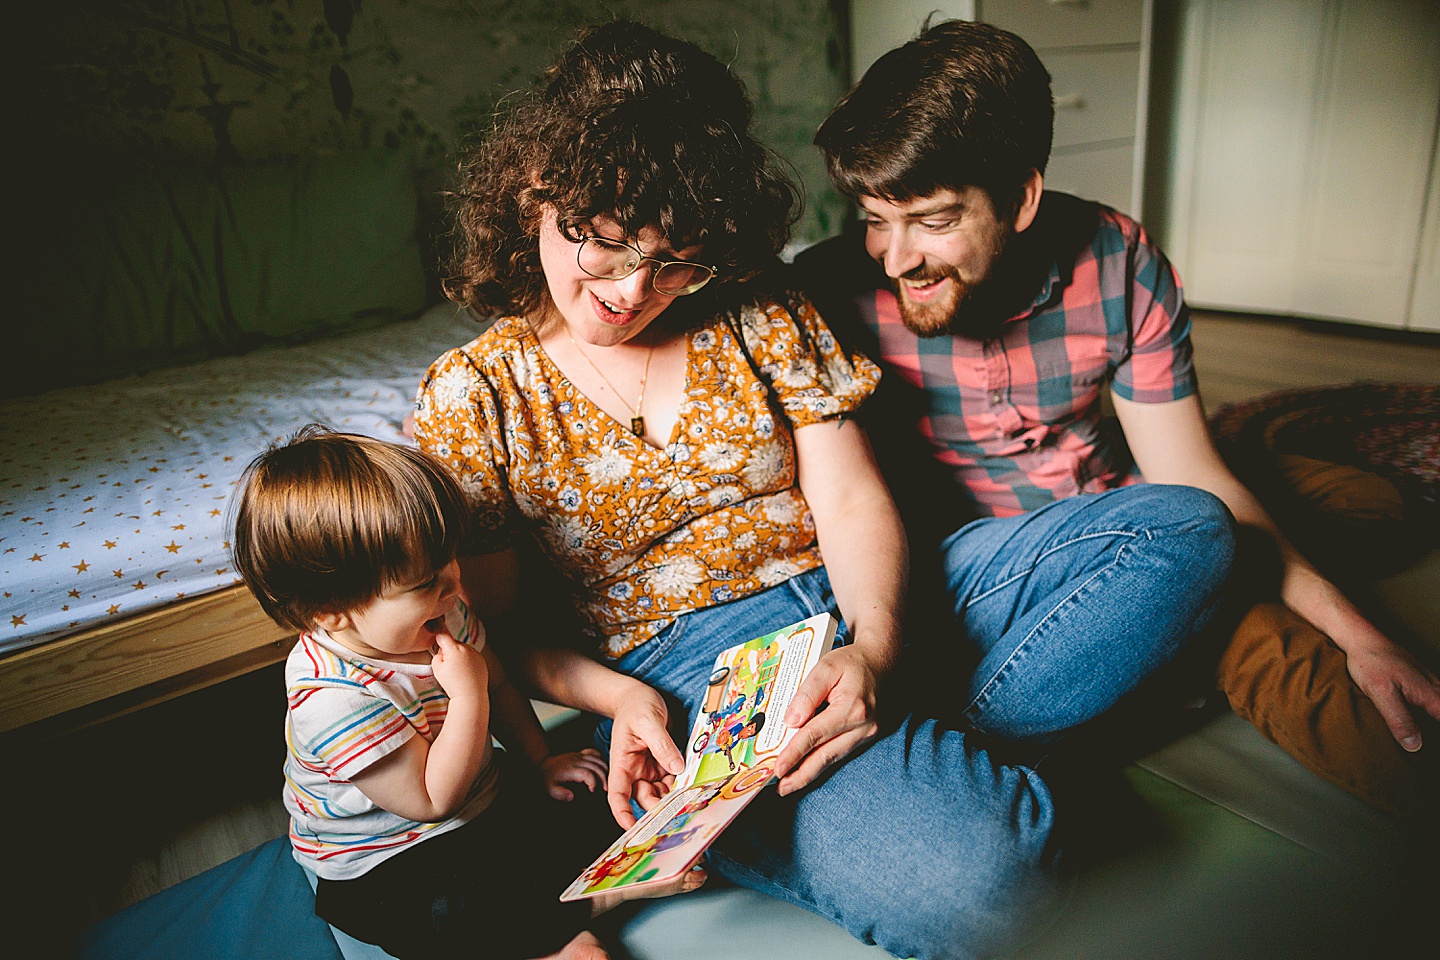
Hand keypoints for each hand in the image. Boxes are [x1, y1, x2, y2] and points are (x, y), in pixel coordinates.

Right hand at [430, 632, 487, 702]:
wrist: (470, 695)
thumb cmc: (452, 683)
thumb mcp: (437, 669)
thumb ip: (437, 655)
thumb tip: (442, 651)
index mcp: (454, 649)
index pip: (444, 635)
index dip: (439, 638)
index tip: (437, 641)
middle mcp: (467, 648)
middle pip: (454, 643)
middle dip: (449, 650)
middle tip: (447, 665)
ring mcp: (476, 654)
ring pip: (463, 649)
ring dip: (459, 655)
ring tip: (457, 670)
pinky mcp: (481, 660)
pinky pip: (471, 656)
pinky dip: (468, 661)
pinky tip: (465, 672)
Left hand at [539, 748, 608, 800]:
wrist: (543, 764)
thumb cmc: (548, 778)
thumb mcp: (550, 789)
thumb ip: (560, 794)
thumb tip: (572, 797)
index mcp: (571, 770)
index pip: (587, 774)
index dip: (593, 782)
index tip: (592, 791)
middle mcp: (577, 761)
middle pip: (596, 766)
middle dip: (603, 778)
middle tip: (605, 789)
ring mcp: (579, 756)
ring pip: (597, 759)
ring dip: (605, 769)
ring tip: (607, 780)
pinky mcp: (580, 754)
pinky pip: (594, 752)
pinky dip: (601, 759)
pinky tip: (602, 767)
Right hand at [606, 686, 685, 827]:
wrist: (639, 695)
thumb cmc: (636, 705)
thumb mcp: (647, 720)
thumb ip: (661, 744)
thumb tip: (676, 767)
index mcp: (622, 763)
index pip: (617, 795)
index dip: (623, 813)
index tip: (632, 828)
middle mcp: (635, 771)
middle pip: (645, 798)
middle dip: (660, 808)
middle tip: (679, 812)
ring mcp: (651, 769)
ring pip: (662, 793)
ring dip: (675, 797)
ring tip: (691, 799)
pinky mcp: (665, 764)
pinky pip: (674, 781)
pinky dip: (683, 785)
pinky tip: (695, 785)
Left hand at [773, 644, 884, 794]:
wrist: (883, 661)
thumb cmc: (853, 662)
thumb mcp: (826, 668)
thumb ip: (807, 694)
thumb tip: (790, 722)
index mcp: (852, 708)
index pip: (815, 735)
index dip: (794, 753)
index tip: (778, 768)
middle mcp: (863, 726)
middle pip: (826, 755)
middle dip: (802, 774)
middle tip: (781, 789)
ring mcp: (869, 733)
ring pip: (835, 758)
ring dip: (812, 773)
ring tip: (790, 784)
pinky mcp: (870, 736)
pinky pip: (843, 752)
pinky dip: (825, 762)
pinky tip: (810, 768)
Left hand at [1343, 637, 1439, 751]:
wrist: (1361, 638)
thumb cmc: (1370, 663)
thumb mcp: (1382, 694)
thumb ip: (1399, 720)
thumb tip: (1415, 745)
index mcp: (1430, 695)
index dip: (1438, 738)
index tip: (1432, 749)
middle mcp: (1434, 687)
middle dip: (1437, 730)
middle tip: (1429, 746)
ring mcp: (1428, 681)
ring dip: (1436, 717)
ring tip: (1427, 737)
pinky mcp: (1418, 678)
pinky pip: (1435, 696)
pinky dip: (1433, 708)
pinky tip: (1421, 716)